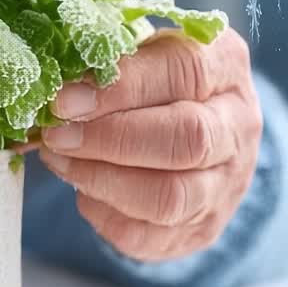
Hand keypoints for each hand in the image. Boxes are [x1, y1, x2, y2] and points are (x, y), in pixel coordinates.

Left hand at [37, 28, 261, 261]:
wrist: (194, 132)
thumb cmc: (154, 79)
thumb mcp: (139, 51)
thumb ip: (104, 60)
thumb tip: (49, 87)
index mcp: (226, 65)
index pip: (184, 72)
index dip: (121, 88)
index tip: (64, 100)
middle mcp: (238, 125)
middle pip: (187, 139)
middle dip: (109, 140)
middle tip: (56, 135)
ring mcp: (227, 183)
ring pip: (171, 196)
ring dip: (101, 181)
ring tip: (59, 161)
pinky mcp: (203, 228)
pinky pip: (150, 236)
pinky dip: (105, 215)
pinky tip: (83, 189)